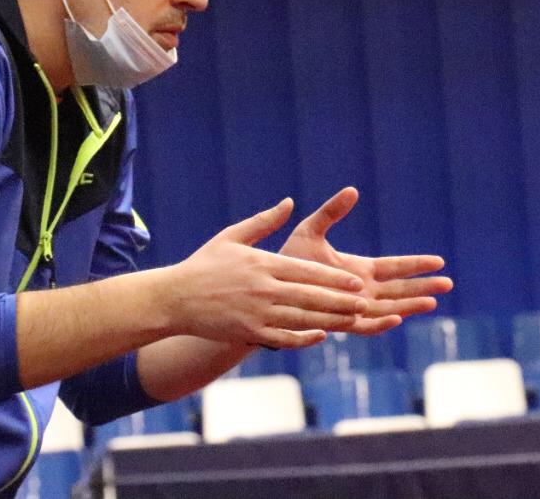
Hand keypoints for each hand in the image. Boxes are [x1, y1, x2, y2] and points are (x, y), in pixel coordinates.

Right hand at [165, 198, 369, 348]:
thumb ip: (264, 221)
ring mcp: (256, 313)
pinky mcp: (248, 332)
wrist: (174, 297)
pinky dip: (303, 338)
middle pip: (310, 296)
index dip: (334, 278)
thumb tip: (289, 202)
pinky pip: (282, 337)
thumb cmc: (204, 264)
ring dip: (330, 319)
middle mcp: (263, 288)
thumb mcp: (232, 236)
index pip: (307, 271)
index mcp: (262, 263)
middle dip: (340, 301)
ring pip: (301, 318)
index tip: (357, 282)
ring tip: (352, 320)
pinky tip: (321, 335)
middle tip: (365, 303)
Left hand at [279, 187, 452, 334]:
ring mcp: (352, 307)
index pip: (395, 267)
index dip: (416, 264)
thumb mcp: (312, 229)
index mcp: (359, 268)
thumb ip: (332, 211)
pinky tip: (398, 317)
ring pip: (389, 308)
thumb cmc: (288, 259)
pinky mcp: (339, 321)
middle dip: (424, 286)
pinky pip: (365, 325)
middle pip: (399, 289)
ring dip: (410, 304)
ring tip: (433, 301)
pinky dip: (381, 322)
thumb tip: (352, 190)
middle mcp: (361, 289)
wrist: (267, 286)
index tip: (439, 261)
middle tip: (449, 283)